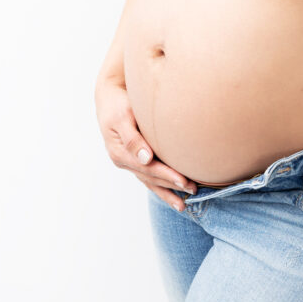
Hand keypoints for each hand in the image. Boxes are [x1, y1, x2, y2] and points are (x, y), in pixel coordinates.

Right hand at [95, 74, 197, 210]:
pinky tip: (173, 194)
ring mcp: (129, 161)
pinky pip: (149, 176)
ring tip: (183, 205)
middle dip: (171, 185)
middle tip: (193, 190)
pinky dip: (161, 186)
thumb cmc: (118, 104)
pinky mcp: (135, 158)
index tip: (184, 181)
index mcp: (120, 153)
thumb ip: (133, 139)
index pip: (147, 168)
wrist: (110, 96)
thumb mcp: (122, 118)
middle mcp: (124, 161)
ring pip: (150, 181)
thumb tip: (145, 158)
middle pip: (150, 177)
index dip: (166, 175)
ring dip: (167, 192)